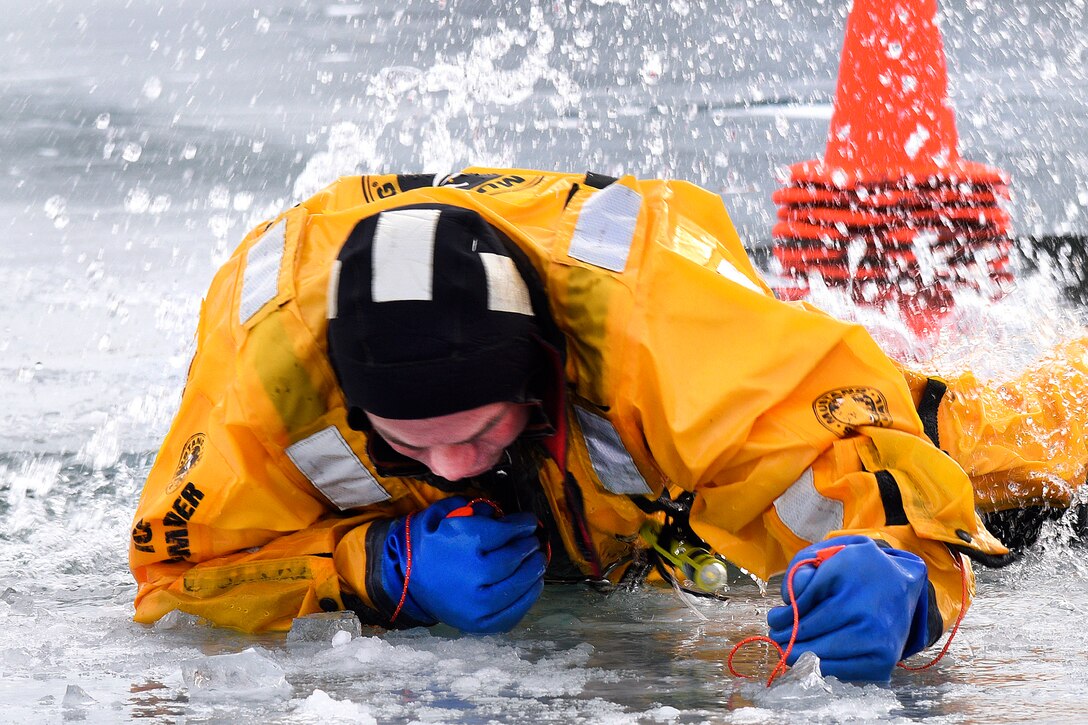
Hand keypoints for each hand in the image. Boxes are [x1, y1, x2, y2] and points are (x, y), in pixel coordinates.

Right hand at [382, 496, 546, 633]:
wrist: (404, 579)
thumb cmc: (429, 544)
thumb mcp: (445, 515)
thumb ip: (475, 509)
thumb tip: (502, 513)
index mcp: (464, 543)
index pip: (507, 532)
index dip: (523, 525)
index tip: (529, 522)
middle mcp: (473, 575)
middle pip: (514, 558)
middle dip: (529, 547)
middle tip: (535, 541)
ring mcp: (477, 603)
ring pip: (518, 585)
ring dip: (534, 571)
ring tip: (538, 560)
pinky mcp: (479, 623)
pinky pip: (513, 612)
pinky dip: (528, 598)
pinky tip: (533, 584)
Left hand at [766, 535, 929, 680]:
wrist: (903, 582)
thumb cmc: (859, 567)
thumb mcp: (832, 554)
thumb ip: (804, 570)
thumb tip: (789, 602)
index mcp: (854, 595)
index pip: (807, 617)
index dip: (785, 620)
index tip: (773, 619)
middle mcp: (870, 623)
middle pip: (814, 641)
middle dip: (788, 641)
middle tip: (776, 637)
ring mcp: (880, 647)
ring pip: (825, 660)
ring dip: (801, 656)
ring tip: (788, 647)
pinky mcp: (884, 664)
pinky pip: (842, 672)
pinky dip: (823, 666)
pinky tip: (812, 655)